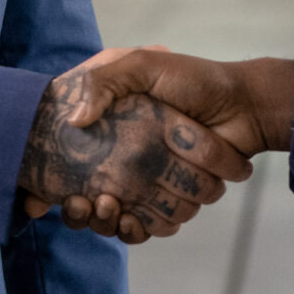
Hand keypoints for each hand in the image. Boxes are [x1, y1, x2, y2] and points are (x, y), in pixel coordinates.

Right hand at [39, 50, 293, 237]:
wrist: (244, 105)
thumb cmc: (194, 80)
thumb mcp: (144, 63)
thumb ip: (104, 80)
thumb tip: (75, 120)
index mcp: (107, 128)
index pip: (65, 162)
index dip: (50, 181)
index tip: (53, 190)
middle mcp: (121, 157)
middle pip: (84, 198)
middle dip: (78, 210)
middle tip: (82, 201)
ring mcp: (145, 181)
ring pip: (112, 217)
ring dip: (106, 221)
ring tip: (109, 207)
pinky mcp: (169, 199)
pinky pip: (145, 226)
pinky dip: (137, 230)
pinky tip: (134, 221)